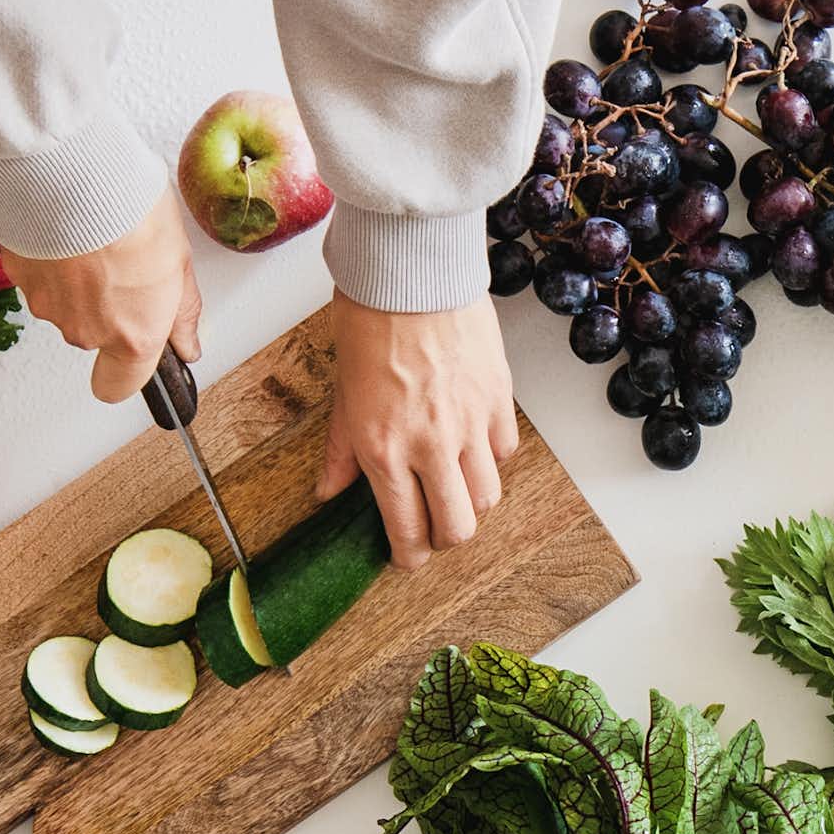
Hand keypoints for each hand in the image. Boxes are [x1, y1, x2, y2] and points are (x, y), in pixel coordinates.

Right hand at [0, 186, 202, 400]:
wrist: (70, 172)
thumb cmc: (129, 211)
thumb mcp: (179, 262)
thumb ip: (182, 314)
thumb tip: (187, 344)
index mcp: (131, 336)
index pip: (119, 387)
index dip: (127, 373)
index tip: (138, 357)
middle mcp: (85, 330)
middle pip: (94, 336)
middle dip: (109, 308)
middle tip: (124, 266)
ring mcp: (47, 305)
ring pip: (65, 305)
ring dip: (78, 282)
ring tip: (95, 240)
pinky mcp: (16, 275)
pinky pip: (38, 277)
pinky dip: (51, 260)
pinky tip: (66, 230)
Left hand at [322, 293, 519, 569]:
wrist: (411, 275)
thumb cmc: (370, 322)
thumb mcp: (342, 393)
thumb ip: (341, 451)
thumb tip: (329, 492)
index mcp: (383, 448)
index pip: (406, 528)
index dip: (410, 555)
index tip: (409, 558)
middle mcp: (429, 445)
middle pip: (458, 527)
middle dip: (446, 539)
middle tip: (436, 531)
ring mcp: (469, 425)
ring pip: (488, 497)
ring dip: (471, 502)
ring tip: (455, 488)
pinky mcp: (497, 401)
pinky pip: (504, 452)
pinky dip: (491, 458)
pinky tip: (474, 445)